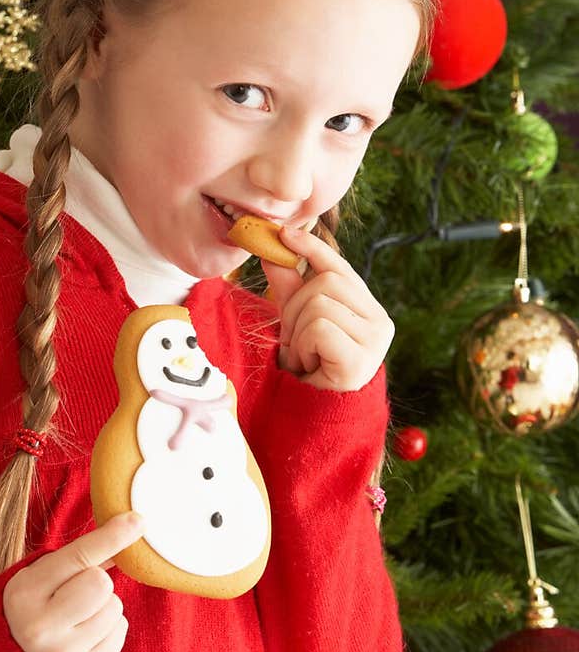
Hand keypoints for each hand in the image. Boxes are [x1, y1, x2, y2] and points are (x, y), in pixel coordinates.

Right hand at [2, 512, 142, 651]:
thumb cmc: (35, 601)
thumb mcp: (43, 573)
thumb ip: (81, 554)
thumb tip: (131, 528)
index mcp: (25, 593)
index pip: (78, 557)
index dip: (110, 537)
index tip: (138, 520)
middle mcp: (40, 627)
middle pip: (101, 584)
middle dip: (97, 582)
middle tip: (76, 592)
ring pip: (114, 608)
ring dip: (104, 605)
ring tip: (78, 615)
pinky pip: (120, 631)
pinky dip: (110, 627)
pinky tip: (85, 633)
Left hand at [260, 225, 393, 391]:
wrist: (315, 417)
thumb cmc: (311, 368)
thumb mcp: (295, 322)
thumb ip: (288, 287)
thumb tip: (271, 249)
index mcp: (368, 309)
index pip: (340, 268)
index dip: (312, 248)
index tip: (285, 234)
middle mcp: (379, 321)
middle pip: (324, 283)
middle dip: (295, 309)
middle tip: (295, 343)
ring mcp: (374, 340)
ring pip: (319, 304)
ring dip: (297, 334)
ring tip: (305, 359)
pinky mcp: (361, 358)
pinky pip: (319, 328)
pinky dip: (302, 346)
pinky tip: (309, 367)